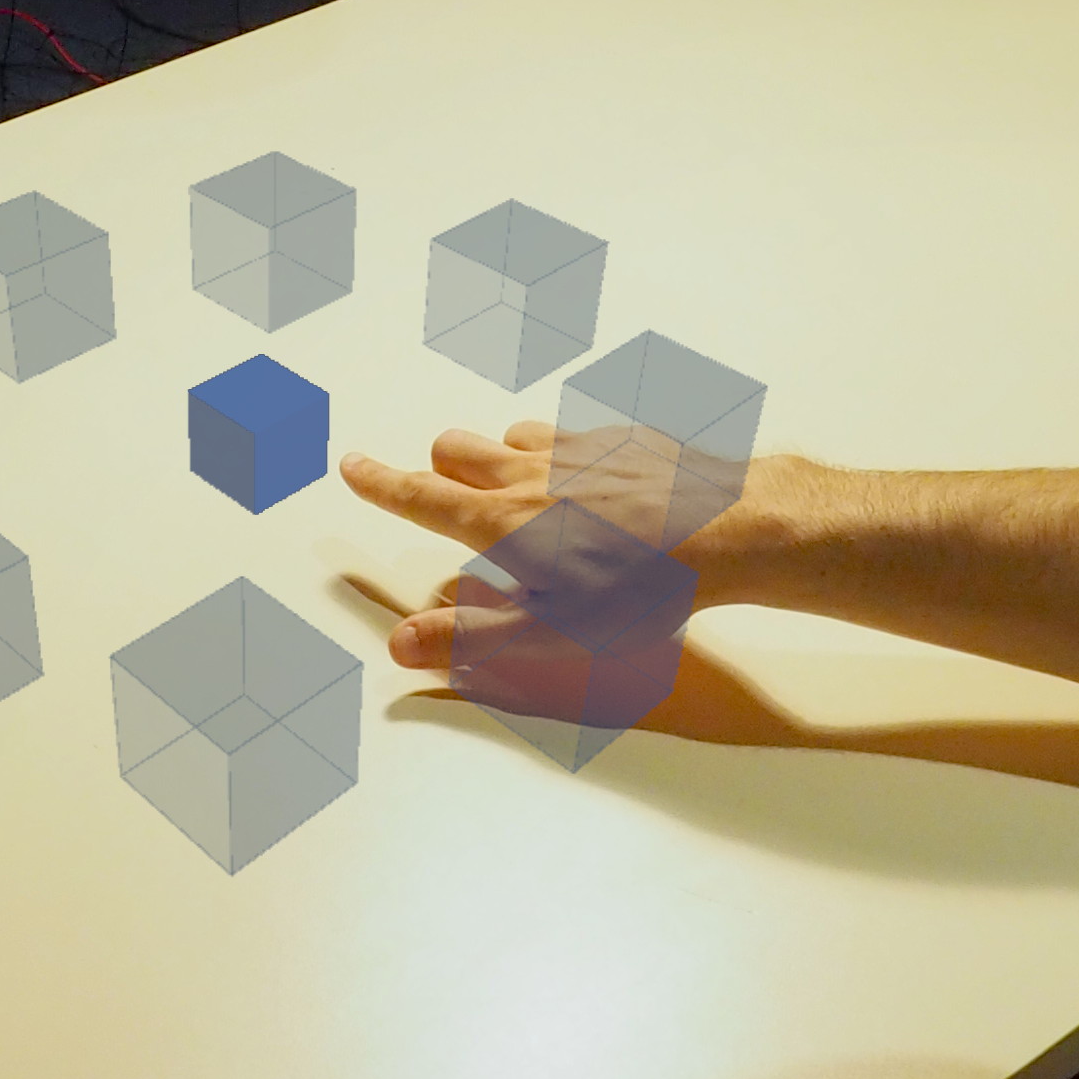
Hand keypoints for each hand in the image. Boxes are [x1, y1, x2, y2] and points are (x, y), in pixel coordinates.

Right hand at [340, 422, 797, 678]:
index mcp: (503, 520)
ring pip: (511, 435)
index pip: (420, 497)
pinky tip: (589, 482)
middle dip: (438, 468)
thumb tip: (402, 644)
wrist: (727, 527)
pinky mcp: (622, 439)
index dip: (379, 484)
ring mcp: (578, 448)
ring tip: (518, 492)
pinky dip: (560, 452)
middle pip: (456, 451)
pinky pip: (571, 434)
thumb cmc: (643, 584)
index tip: (352, 465)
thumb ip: (473, 637)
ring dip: (499, 457)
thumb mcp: (552, 629)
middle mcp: (530, 472)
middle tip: (441, 490)